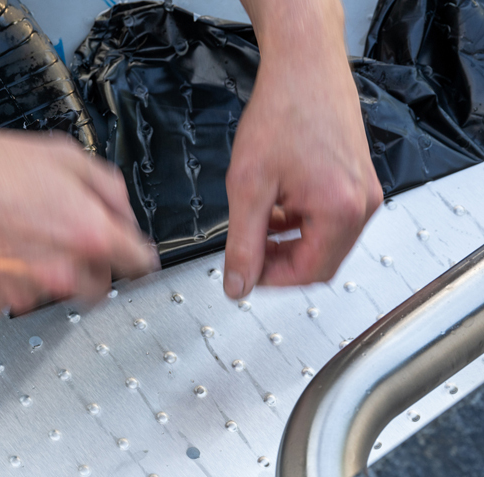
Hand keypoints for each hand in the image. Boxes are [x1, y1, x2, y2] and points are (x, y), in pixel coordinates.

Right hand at [0, 127, 158, 315]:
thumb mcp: (64, 156)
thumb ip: (107, 188)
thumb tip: (120, 211)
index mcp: (89, 235)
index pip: (139, 264)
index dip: (136, 256)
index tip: (132, 258)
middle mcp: (62, 272)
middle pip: (99, 289)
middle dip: (91, 268)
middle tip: (66, 241)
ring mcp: (25, 293)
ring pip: (53, 294)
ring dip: (46, 274)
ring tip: (18, 236)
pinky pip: (13, 298)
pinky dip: (9, 281)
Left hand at [224, 6, 381, 298]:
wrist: (304, 66)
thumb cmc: (283, 112)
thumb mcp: (248, 188)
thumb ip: (242, 244)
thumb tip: (238, 285)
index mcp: (341, 210)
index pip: (308, 274)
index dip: (270, 279)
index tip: (243, 274)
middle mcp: (362, 203)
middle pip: (320, 262)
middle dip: (280, 262)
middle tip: (247, 252)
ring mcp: (364, 191)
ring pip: (325, 241)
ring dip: (288, 242)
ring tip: (258, 224)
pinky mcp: (358, 179)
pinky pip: (331, 218)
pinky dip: (301, 223)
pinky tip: (277, 207)